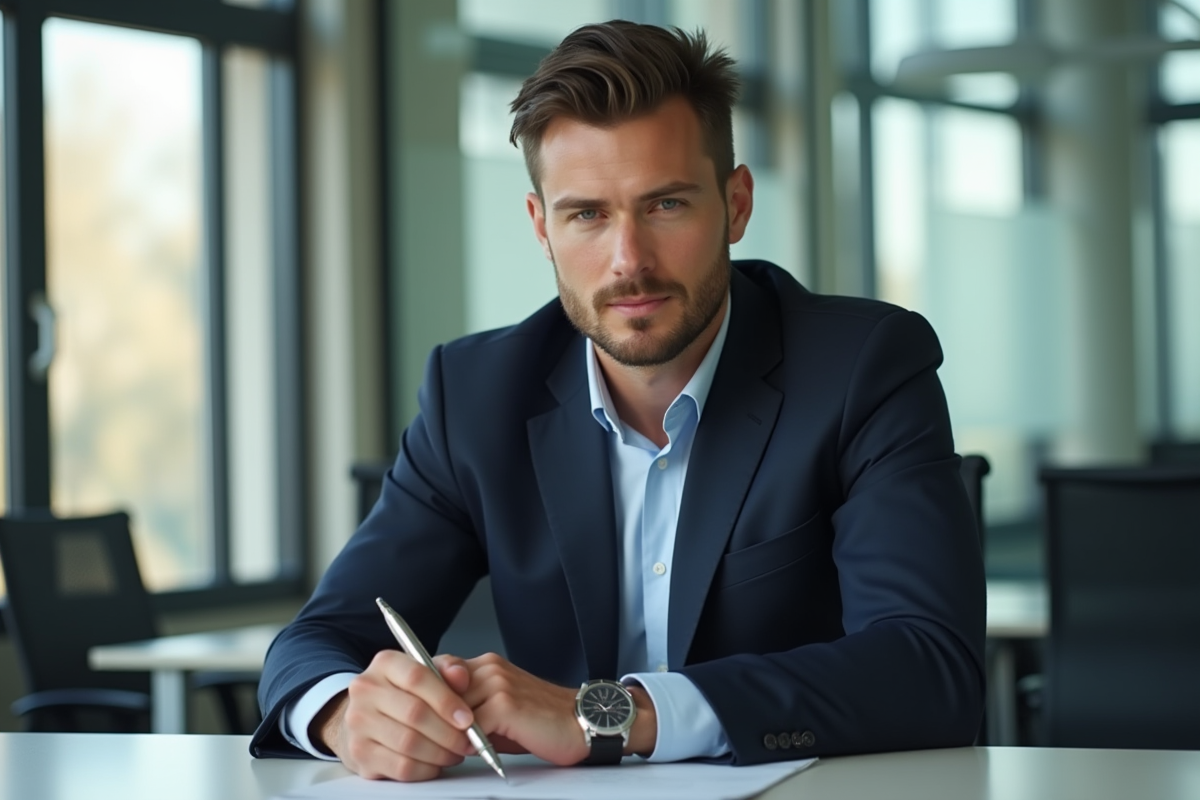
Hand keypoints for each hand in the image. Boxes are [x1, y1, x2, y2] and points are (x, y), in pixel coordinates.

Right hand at [310, 650, 477, 781]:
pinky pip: (401, 766)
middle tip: (467, 741)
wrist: (366, 718)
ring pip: (409, 743)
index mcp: (385, 663)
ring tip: (455, 752)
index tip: (467, 718)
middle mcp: (365, 690)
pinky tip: (436, 763)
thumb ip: (448, 669)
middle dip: (449, 732)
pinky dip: (426, 769)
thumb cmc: (403, 694)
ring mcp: (358, 722)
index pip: (417, 677)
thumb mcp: (427, 672)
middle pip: (414, 713)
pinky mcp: (359, 753)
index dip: (446, 700)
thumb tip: (461, 676)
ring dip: (440, 753)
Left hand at [449, 652, 657, 764]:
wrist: (581, 723)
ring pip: (452, 709)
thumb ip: (469, 708)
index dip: (429, 696)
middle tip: (434, 740)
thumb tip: (435, 725)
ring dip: (451, 732)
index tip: (424, 719)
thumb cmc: (540, 722)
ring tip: (455, 750)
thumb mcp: (498, 710)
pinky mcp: (506, 704)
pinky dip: (470, 743)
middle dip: (435, 718)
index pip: (438, 671)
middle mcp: (489, 667)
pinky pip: (471, 726)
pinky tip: (478, 752)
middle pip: (439, 690)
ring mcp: (498, 683)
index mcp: (485, 665)